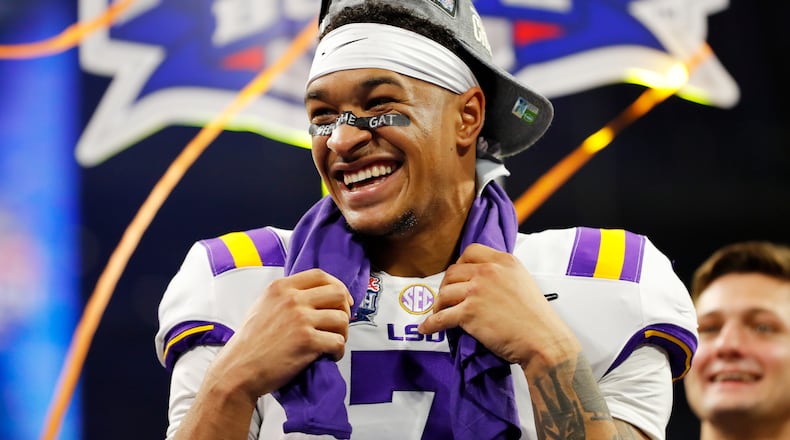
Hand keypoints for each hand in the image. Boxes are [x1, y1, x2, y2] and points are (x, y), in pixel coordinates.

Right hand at [207, 268, 352, 402]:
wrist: (238, 369)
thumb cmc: (250, 343)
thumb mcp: (263, 305)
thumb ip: (286, 296)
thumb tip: (316, 295)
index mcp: (281, 287)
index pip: (320, 275)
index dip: (337, 286)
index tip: (343, 299)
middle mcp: (292, 299)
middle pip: (338, 293)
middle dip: (345, 309)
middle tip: (339, 324)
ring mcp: (300, 319)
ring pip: (342, 319)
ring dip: (342, 333)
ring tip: (332, 343)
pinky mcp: (307, 341)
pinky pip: (338, 342)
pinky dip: (338, 351)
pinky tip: (329, 356)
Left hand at [418, 243, 579, 367]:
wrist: (543, 340)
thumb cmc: (537, 317)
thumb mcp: (523, 281)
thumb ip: (502, 275)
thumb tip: (481, 279)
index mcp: (503, 261)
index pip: (470, 252)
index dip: (460, 264)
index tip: (458, 275)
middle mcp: (488, 272)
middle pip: (453, 272)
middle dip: (446, 285)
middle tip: (446, 297)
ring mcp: (477, 291)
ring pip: (444, 293)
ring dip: (439, 305)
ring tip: (440, 313)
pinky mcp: (469, 313)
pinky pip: (441, 317)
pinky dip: (431, 324)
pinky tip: (426, 328)